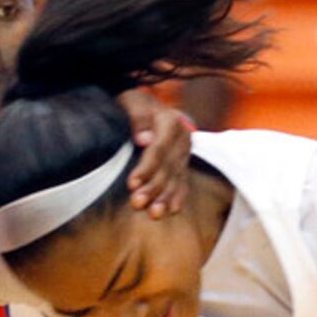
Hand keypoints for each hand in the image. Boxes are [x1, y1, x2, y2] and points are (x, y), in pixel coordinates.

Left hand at [118, 88, 191, 217]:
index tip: (132, 184)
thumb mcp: (132, 102)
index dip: (146, 168)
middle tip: (137, 203)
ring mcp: (184, 153)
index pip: (158, 150)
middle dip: (153, 188)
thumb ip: (138, 118)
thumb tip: (144, 140)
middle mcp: (183, 138)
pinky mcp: (183, 163)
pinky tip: (172, 210)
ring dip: (165, 198)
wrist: (145, 103)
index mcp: (171, 122)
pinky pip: (182, 182)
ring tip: (154, 214)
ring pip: (175, 178)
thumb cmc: (134, 103)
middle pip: (168, 168)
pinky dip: (177, 197)